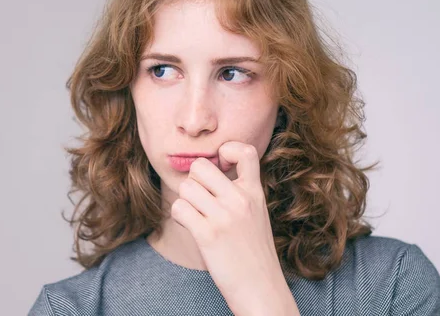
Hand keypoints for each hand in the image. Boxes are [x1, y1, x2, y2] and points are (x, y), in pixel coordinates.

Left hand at [171, 141, 298, 315]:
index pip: (245, 151)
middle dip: (194, 181)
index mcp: (255, 193)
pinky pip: (179, 208)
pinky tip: (190, 226)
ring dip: (185, 201)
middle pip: (200, 166)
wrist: (261, 289)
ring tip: (195, 216)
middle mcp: (240, 200)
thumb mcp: (257, 214)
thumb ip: (240, 191)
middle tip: (200, 198)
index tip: (222, 165)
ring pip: (186, 187)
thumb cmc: (254, 253)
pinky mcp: (208, 234)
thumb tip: (209, 171)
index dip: (227, 150)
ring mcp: (224, 217)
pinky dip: (179, 216)